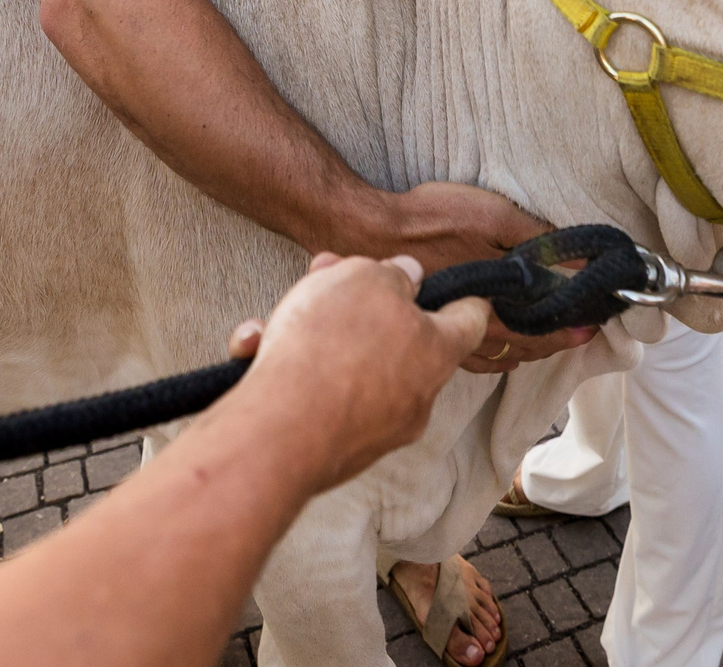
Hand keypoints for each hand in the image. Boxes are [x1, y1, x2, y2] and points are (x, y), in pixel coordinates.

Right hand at [221, 254, 487, 490]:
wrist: (280, 429)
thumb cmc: (331, 345)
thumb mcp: (365, 278)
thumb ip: (391, 275)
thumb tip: (406, 278)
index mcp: (436, 351)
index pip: (469, 321)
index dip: (466, 298)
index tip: (467, 292)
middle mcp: (415, 396)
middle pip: (396, 340)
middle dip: (358, 306)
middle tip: (326, 277)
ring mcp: (375, 428)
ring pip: (347, 367)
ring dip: (312, 336)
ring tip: (274, 319)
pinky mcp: (332, 448)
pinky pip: (314, 397)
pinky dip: (287, 370)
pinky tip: (253, 352)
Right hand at [363, 182, 597, 374]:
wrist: (367, 231)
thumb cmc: (431, 221)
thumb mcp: (492, 217)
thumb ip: (536, 241)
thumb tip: (577, 261)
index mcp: (498, 301)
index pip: (547, 323)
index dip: (572, 324)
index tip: (594, 323)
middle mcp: (478, 327)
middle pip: (528, 343)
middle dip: (558, 339)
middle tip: (583, 335)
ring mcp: (451, 334)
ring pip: (504, 353)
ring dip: (532, 349)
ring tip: (551, 345)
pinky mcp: (429, 332)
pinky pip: (473, 360)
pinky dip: (497, 359)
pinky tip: (506, 357)